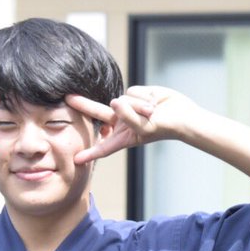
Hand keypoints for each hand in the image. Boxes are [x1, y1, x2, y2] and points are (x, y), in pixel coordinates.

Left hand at [68, 86, 198, 164]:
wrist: (182, 115)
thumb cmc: (164, 127)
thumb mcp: (144, 128)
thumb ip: (127, 115)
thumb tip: (114, 101)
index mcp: (124, 136)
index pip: (104, 146)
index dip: (90, 152)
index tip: (76, 159)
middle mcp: (123, 121)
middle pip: (99, 113)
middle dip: (83, 105)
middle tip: (67, 99)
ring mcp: (129, 106)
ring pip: (122, 99)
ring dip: (137, 105)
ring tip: (152, 111)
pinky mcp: (136, 94)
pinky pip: (132, 91)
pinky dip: (143, 96)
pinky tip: (153, 100)